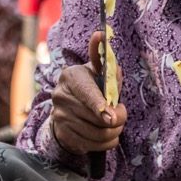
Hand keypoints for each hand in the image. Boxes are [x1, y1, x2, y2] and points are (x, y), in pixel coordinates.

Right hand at [49, 30, 126, 154]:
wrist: (67, 109)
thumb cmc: (91, 87)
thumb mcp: (98, 73)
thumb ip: (104, 61)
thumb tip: (100, 35)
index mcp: (71, 76)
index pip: (86, 93)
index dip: (100, 105)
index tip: (112, 116)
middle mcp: (60, 95)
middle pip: (96, 117)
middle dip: (116, 120)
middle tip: (121, 116)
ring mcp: (59, 116)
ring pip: (96, 133)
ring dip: (113, 133)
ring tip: (115, 126)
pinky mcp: (62, 134)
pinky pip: (92, 145)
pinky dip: (105, 143)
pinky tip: (106, 136)